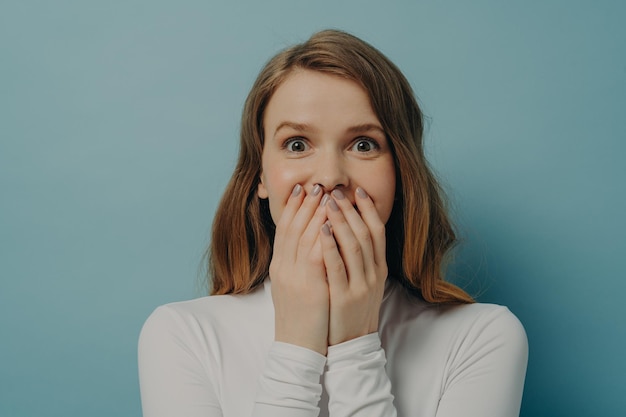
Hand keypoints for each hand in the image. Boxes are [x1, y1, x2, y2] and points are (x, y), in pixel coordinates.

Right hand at [269, 184, 329, 354]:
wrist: (297, 346)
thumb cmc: (299, 317)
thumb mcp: (292, 286)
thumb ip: (296, 264)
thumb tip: (307, 245)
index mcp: (279, 266)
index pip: (283, 229)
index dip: (292, 208)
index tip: (300, 190)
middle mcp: (283, 267)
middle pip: (291, 227)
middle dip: (304, 204)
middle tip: (314, 184)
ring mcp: (293, 275)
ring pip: (302, 236)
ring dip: (315, 213)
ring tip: (325, 194)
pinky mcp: (309, 285)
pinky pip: (315, 253)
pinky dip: (322, 235)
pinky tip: (331, 221)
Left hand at [321, 187, 387, 345]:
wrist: (351, 344)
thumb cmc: (352, 308)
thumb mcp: (364, 281)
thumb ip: (360, 257)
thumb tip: (349, 227)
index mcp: (379, 268)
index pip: (378, 231)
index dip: (368, 209)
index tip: (357, 190)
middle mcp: (374, 274)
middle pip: (365, 233)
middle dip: (351, 210)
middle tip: (336, 191)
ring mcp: (361, 285)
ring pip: (354, 245)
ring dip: (341, 221)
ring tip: (329, 203)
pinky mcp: (344, 297)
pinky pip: (337, 266)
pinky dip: (330, 245)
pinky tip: (321, 229)